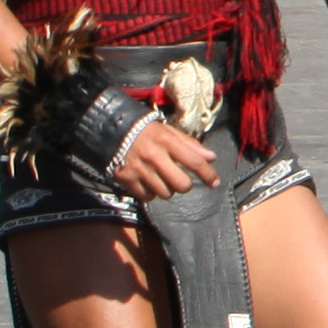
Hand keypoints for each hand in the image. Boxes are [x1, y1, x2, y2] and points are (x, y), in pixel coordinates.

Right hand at [105, 115, 222, 200]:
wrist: (112, 130)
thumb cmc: (146, 131)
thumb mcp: (168, 131)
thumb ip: (190, 144)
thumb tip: (211, 158)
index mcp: (167, 141)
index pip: (195, 162)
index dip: (208, 175)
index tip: (215, 183)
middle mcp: (154, 156)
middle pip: (182, 185)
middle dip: (184, 185)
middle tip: (179, 179)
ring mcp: (140, 169)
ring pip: (165, 193)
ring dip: (167, 189)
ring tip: (160, 178)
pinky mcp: (127, 179)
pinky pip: (148, 197)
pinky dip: (151, 193)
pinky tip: (148, 182)